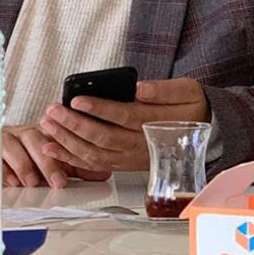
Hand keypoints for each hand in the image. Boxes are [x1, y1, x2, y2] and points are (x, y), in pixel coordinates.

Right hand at [2, 125, 110, 187]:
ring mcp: (4, 140)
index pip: (54, 135)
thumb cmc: (30, 156)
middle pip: (34, 139)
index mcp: (43, 133)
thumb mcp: (56, 162)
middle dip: (46, 161)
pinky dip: (2, 169)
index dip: (64, 150)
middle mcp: (23, 134)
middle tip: (57, 181)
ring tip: (32, 181)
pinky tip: (11, 181)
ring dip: (23, 164)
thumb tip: (104, 171)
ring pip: (11, 145)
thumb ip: (77, 166)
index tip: (70, 173)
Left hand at [39, 77, 209, 171]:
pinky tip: (52, 147)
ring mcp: (131, 158)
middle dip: (74, 125)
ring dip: (67, 141)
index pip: (123, 116)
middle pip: (102, 137)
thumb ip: (164, 90)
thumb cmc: (192, 108)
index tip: (76, 99)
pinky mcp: (124, 164)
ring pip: (95, 155)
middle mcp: (141, 145)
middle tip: (52, 110)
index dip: (98, 109)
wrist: (206, 134)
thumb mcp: (187, 91)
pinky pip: (94, 165)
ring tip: (48, 125)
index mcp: (156, 124)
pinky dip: (71, 158)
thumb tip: (140, 89)